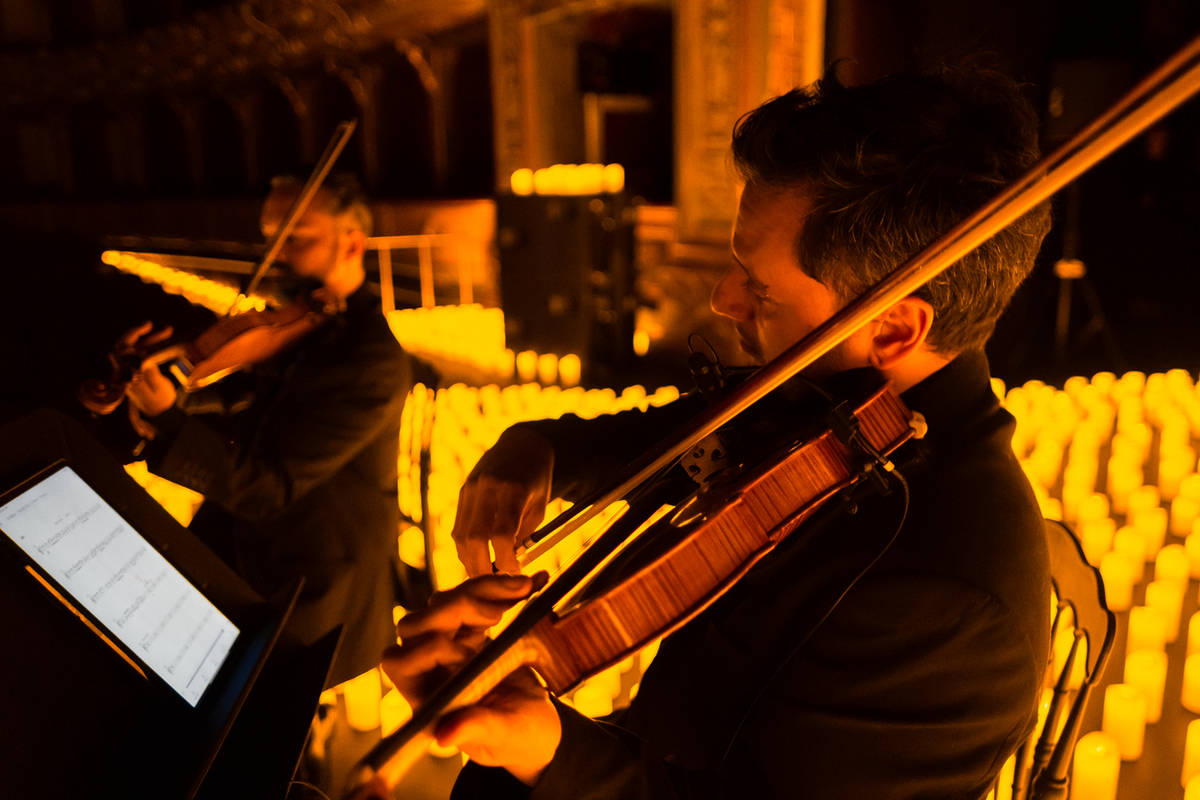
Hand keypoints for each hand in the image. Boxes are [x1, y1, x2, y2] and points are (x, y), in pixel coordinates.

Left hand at [120, 322, 176, 416]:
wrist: (161, 413)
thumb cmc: (161, 403)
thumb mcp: (158, 390)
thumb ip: (151, 375)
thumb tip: (143, 359)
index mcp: (127, 376)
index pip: (121, 353)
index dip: (130, 338)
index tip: (146, 329)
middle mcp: (126, 370)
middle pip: (125, 346)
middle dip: (137, 333)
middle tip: (150, 324)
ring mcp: (132, 368)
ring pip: (136, 347)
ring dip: (151, 337)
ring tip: (169, 330)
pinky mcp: (140, 367)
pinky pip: (144, 351)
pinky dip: (154, 343)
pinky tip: (166, 336)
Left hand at [381, 572, 559, 784]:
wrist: (537, 722)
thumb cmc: (516, 738)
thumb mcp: (502, 735)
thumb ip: (476, 730)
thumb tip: (444, 736)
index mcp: (425, 697)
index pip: (401, 662)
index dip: (428, 651)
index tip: (468, 655)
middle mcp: (429, 667)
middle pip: (417, 625)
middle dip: (455, 610)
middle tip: (497, 613)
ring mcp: (447, 643)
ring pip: (443, 603)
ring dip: (480, 590)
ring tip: (521, 589)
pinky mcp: (468, 629)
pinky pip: (471, 596)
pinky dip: (496, 587)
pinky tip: (525, 586)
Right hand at [452, 427, 553, 575]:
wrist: (522, 444)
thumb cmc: (537, 480)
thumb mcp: (539, 507)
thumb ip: (523, 535)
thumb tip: (509, 569)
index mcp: (512, 490)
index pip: (502, 535)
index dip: (506, 562)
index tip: (515, 576)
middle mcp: (486, 488)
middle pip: (474, 538)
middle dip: (482, 568)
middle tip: (495, 585)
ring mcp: (470, 488)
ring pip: (460, 535)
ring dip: (469, 561)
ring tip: (483, 577)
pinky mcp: (462, 492)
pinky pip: (458, 527)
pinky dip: (465, 548)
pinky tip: (475, 559)